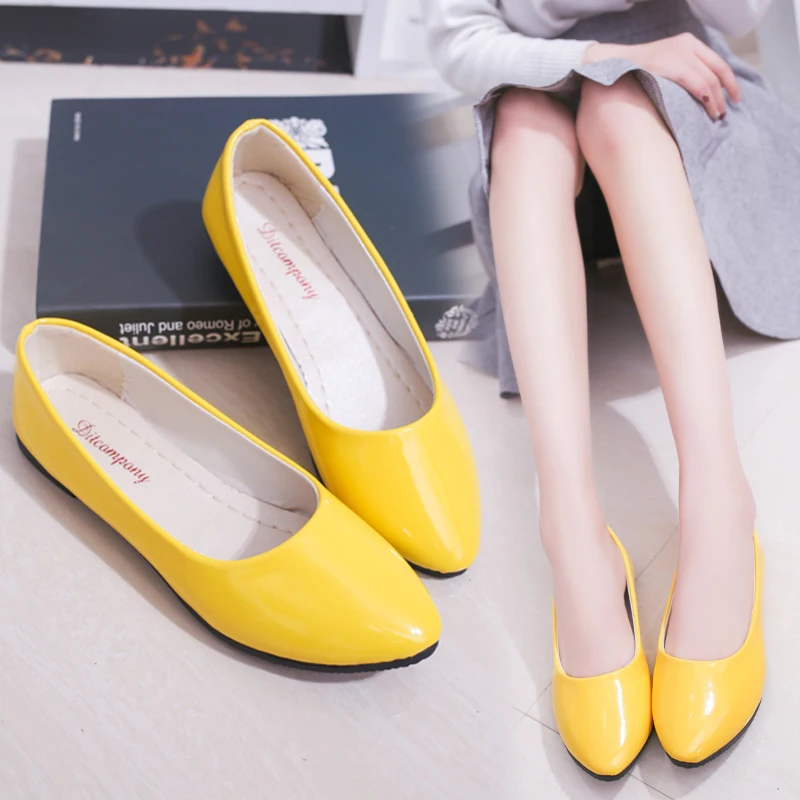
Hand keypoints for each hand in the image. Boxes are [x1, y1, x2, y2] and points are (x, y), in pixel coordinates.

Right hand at [582, 34, 740, 119]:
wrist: (612, 64)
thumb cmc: (636, 71)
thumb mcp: (664, 64)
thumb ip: (681, 71)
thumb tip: (700, 93)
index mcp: (687, 42)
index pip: (717, 62)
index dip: (730, 82)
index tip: (735, 98)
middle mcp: (686, 45)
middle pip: (717, 71)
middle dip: (725, 93)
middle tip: (724, 113)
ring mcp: (679, 53)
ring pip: (709, 79)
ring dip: (716, 100)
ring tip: (717, 115)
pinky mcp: (672, 65)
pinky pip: (697, 83)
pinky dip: (707, 97)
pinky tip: (709, 109)